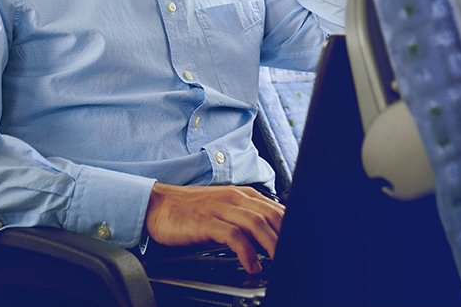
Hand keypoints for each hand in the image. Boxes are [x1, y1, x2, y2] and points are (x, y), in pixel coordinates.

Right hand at [144, 183, 284, 273]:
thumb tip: (270, 238)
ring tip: (280, 263)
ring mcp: (220, 208)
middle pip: (270, 215)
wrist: (158, 205)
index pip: (276, 209)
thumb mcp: (224, 209)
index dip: (292, 226)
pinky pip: (233, 236)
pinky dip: (247, 252)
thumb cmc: (191, 210)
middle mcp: (234, 198)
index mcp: (242, 194)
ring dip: (272, 245)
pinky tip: (253, 266)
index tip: (301, 244)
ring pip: (256, 224)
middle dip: (287, 237)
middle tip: (296, 256)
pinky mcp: (206, 222)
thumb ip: (246, 219)